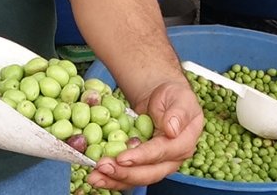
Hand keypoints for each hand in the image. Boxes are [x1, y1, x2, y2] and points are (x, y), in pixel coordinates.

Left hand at [86, 79, 204, 190]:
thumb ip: (177, 113)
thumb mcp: (179, 98)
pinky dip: (112, 178)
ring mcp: (157, 165)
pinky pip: (128, 176)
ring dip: (114, 180)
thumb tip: (171, 129)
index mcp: (182, 144)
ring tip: (94, 177)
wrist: (163, 100)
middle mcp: (171, 160)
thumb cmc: (173, 97)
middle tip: (102, 167)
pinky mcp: (143, 166)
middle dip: (124, 173)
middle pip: (148, 173)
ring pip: (137, 179)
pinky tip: (96, 177)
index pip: (160, 153)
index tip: (121, 158)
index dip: (140, 157)